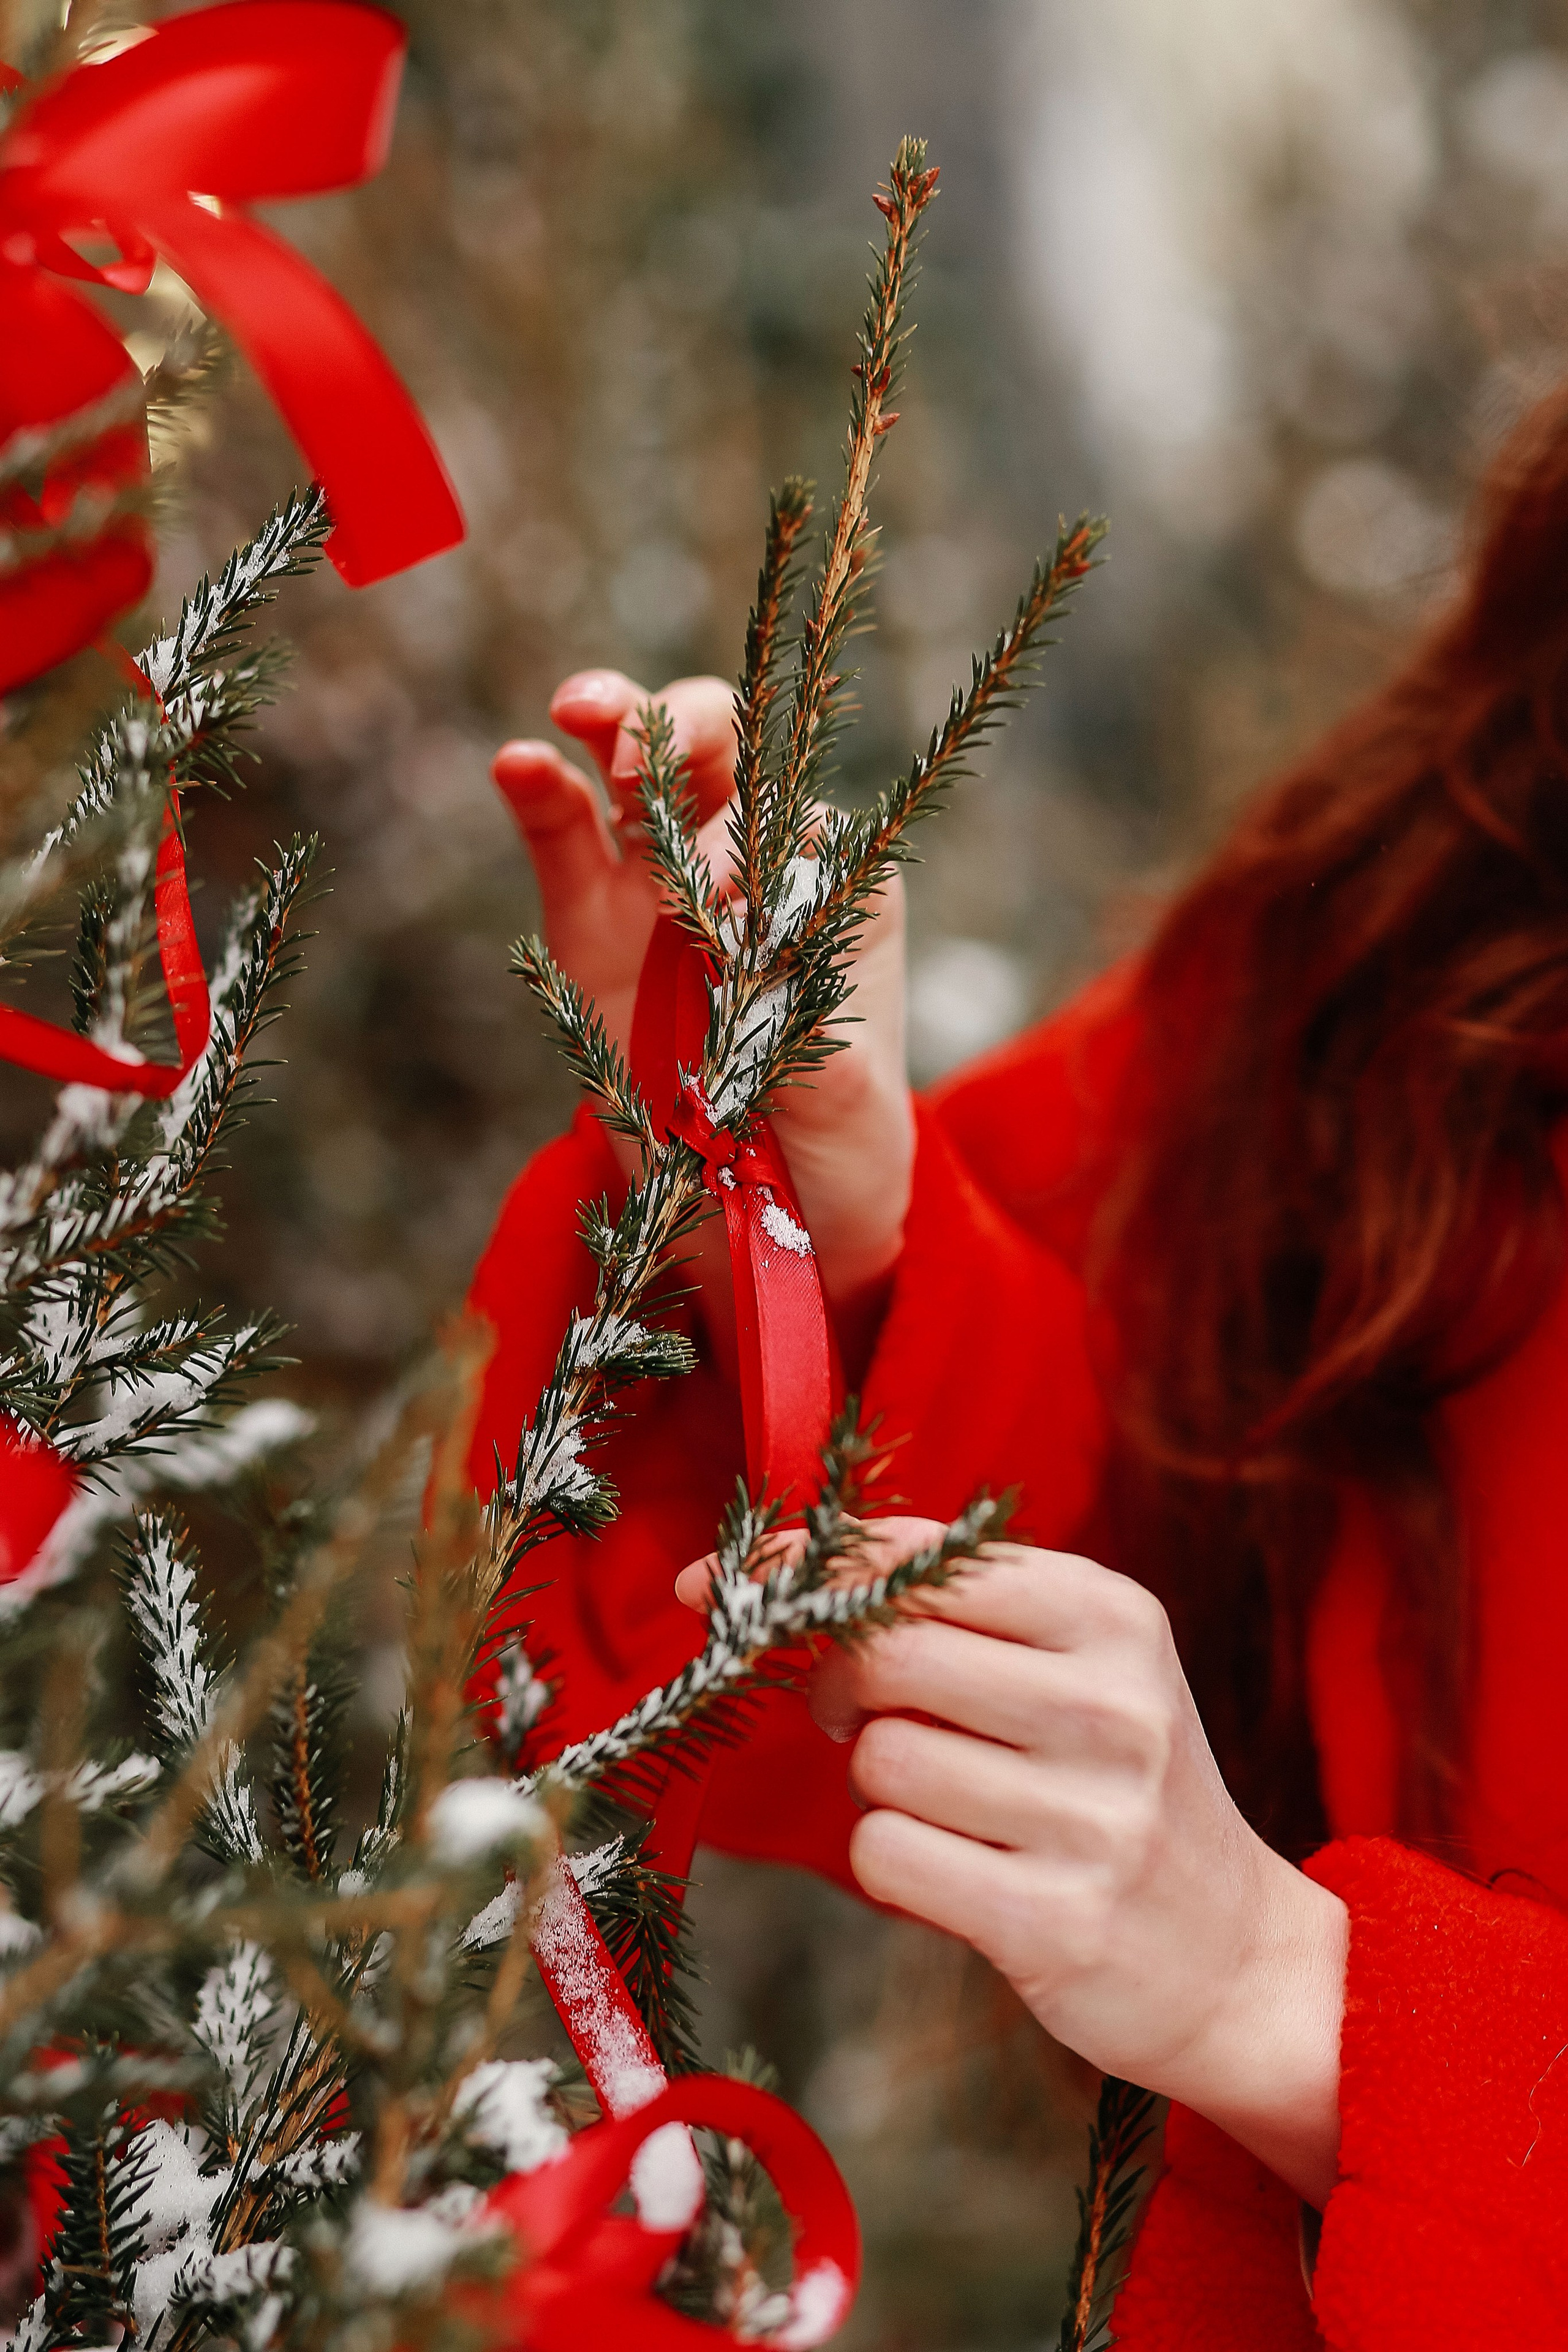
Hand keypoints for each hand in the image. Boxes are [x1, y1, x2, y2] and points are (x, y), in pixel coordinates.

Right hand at [493, 671, 914, 1309]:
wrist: (753, 1225)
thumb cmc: (832, 1154)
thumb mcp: (848, 1115)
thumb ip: (815, 1051)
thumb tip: (776, 991)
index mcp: (834, 893)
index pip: (797, 825)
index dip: (754, 846)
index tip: (727, 914)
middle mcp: (750, 867)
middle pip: (725, 754)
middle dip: (686, 729)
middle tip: (642, 762)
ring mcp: (662, 884)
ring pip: (640, 771)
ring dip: (613, 722)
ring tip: (579, 707)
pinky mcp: (590, 917)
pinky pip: (564, 837)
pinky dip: (541, 793)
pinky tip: (518, 764)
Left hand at [791, 1522, 1347, 2205]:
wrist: (1232, 1955)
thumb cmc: (1110, 1781)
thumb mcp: (1073, 1661)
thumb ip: (947, 1601)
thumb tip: (770, 1566)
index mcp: (1110, 1614)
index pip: (921, 1559)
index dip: (805, 1566)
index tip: (728, 1581)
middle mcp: (1109, 1703)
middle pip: (883, 1653)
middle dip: (838, 1681)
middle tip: (857, 1711)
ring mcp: (1088, 1816)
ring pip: (879, 1760)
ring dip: (881, 1784)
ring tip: (950, 1802)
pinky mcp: (1053, 1919)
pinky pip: (886, 1855)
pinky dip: (892, 1861)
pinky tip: (957, 1870)